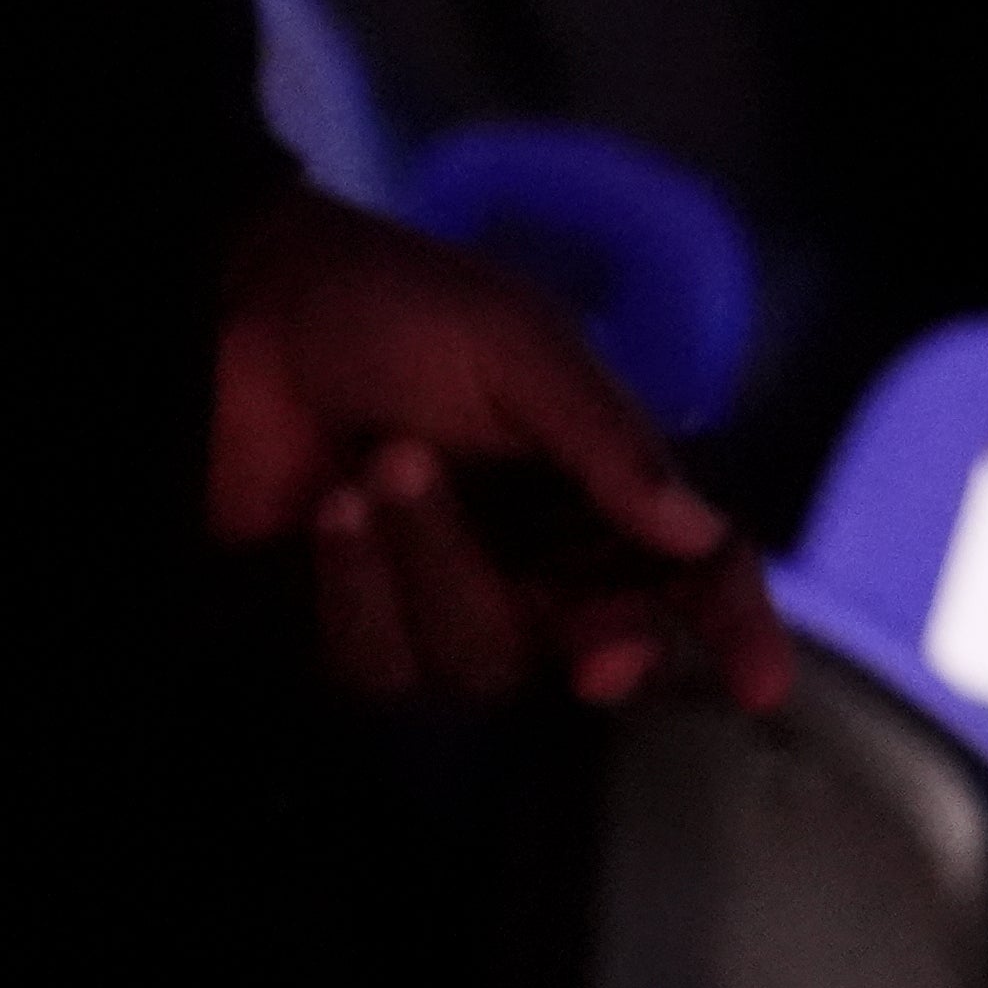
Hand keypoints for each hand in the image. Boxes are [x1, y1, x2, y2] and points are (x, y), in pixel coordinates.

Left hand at [206, 184, 789, 710]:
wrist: (227, 307)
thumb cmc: (386, 305)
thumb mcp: (518, 345)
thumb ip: (610, 443)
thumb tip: (698, 533)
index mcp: (593, 480)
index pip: (686, 570)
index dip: (732, 627)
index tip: (759, 682)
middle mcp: (531, 553)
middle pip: (596, 647)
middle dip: (593, 640)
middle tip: (591, 635)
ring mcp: (439, 595)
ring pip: (482, 663)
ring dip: (435, 568)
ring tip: (377, 468)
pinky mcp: (351, 626)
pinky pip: (380, 665)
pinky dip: (357, 589)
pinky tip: (329, 514)